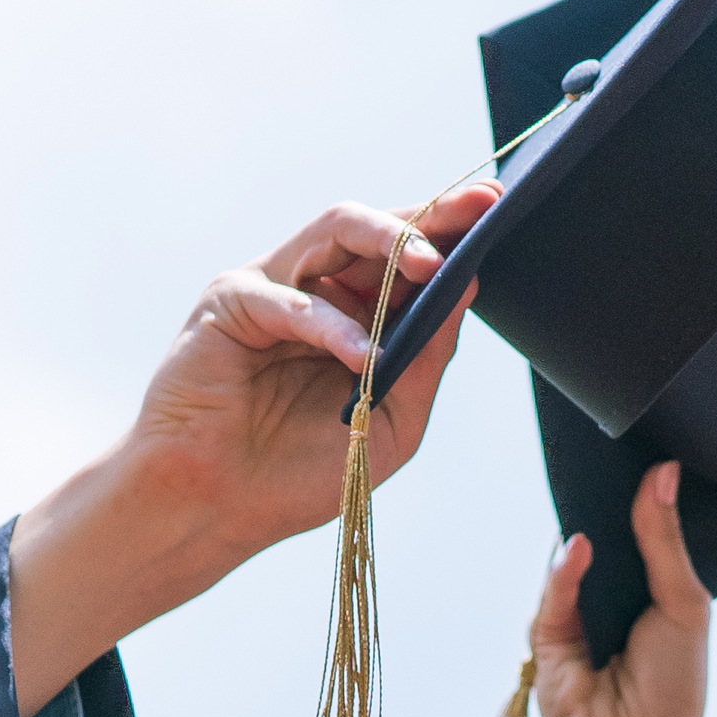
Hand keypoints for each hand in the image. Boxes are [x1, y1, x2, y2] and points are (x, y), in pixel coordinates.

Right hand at [8, 185, 496, 713]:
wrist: (220, 511)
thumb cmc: (300, 472)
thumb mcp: (391, 419)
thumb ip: (427, 355)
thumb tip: (465, 286)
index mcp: (359, 312)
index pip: (409, 256)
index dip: (450, 227)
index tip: (496, 205)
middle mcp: (317, 288)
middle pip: (377, 228)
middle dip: (430, 215)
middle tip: (474, 210)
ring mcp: (272, 289)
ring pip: (334, 231)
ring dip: (389, 240)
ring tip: (429, 265)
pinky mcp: (228, 304)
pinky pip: (287, 298)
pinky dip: (329, 324)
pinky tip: (363, 356)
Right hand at [536, 462, 716, 716]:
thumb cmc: (674, 689)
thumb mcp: (683, 605)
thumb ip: (665, 541)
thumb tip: (663, 473)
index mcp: (655, 593)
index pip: (643, 532)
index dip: (643, 498)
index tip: (648, 450)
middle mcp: (615, 600)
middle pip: (606, 539)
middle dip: (608, 505)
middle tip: (614, 453)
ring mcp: (578, 617)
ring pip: (576, 561)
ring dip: (588, 530)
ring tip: (598, 487)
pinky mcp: (548, 637)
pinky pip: (554, 594)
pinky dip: (564, 572)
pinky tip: (579, 549)